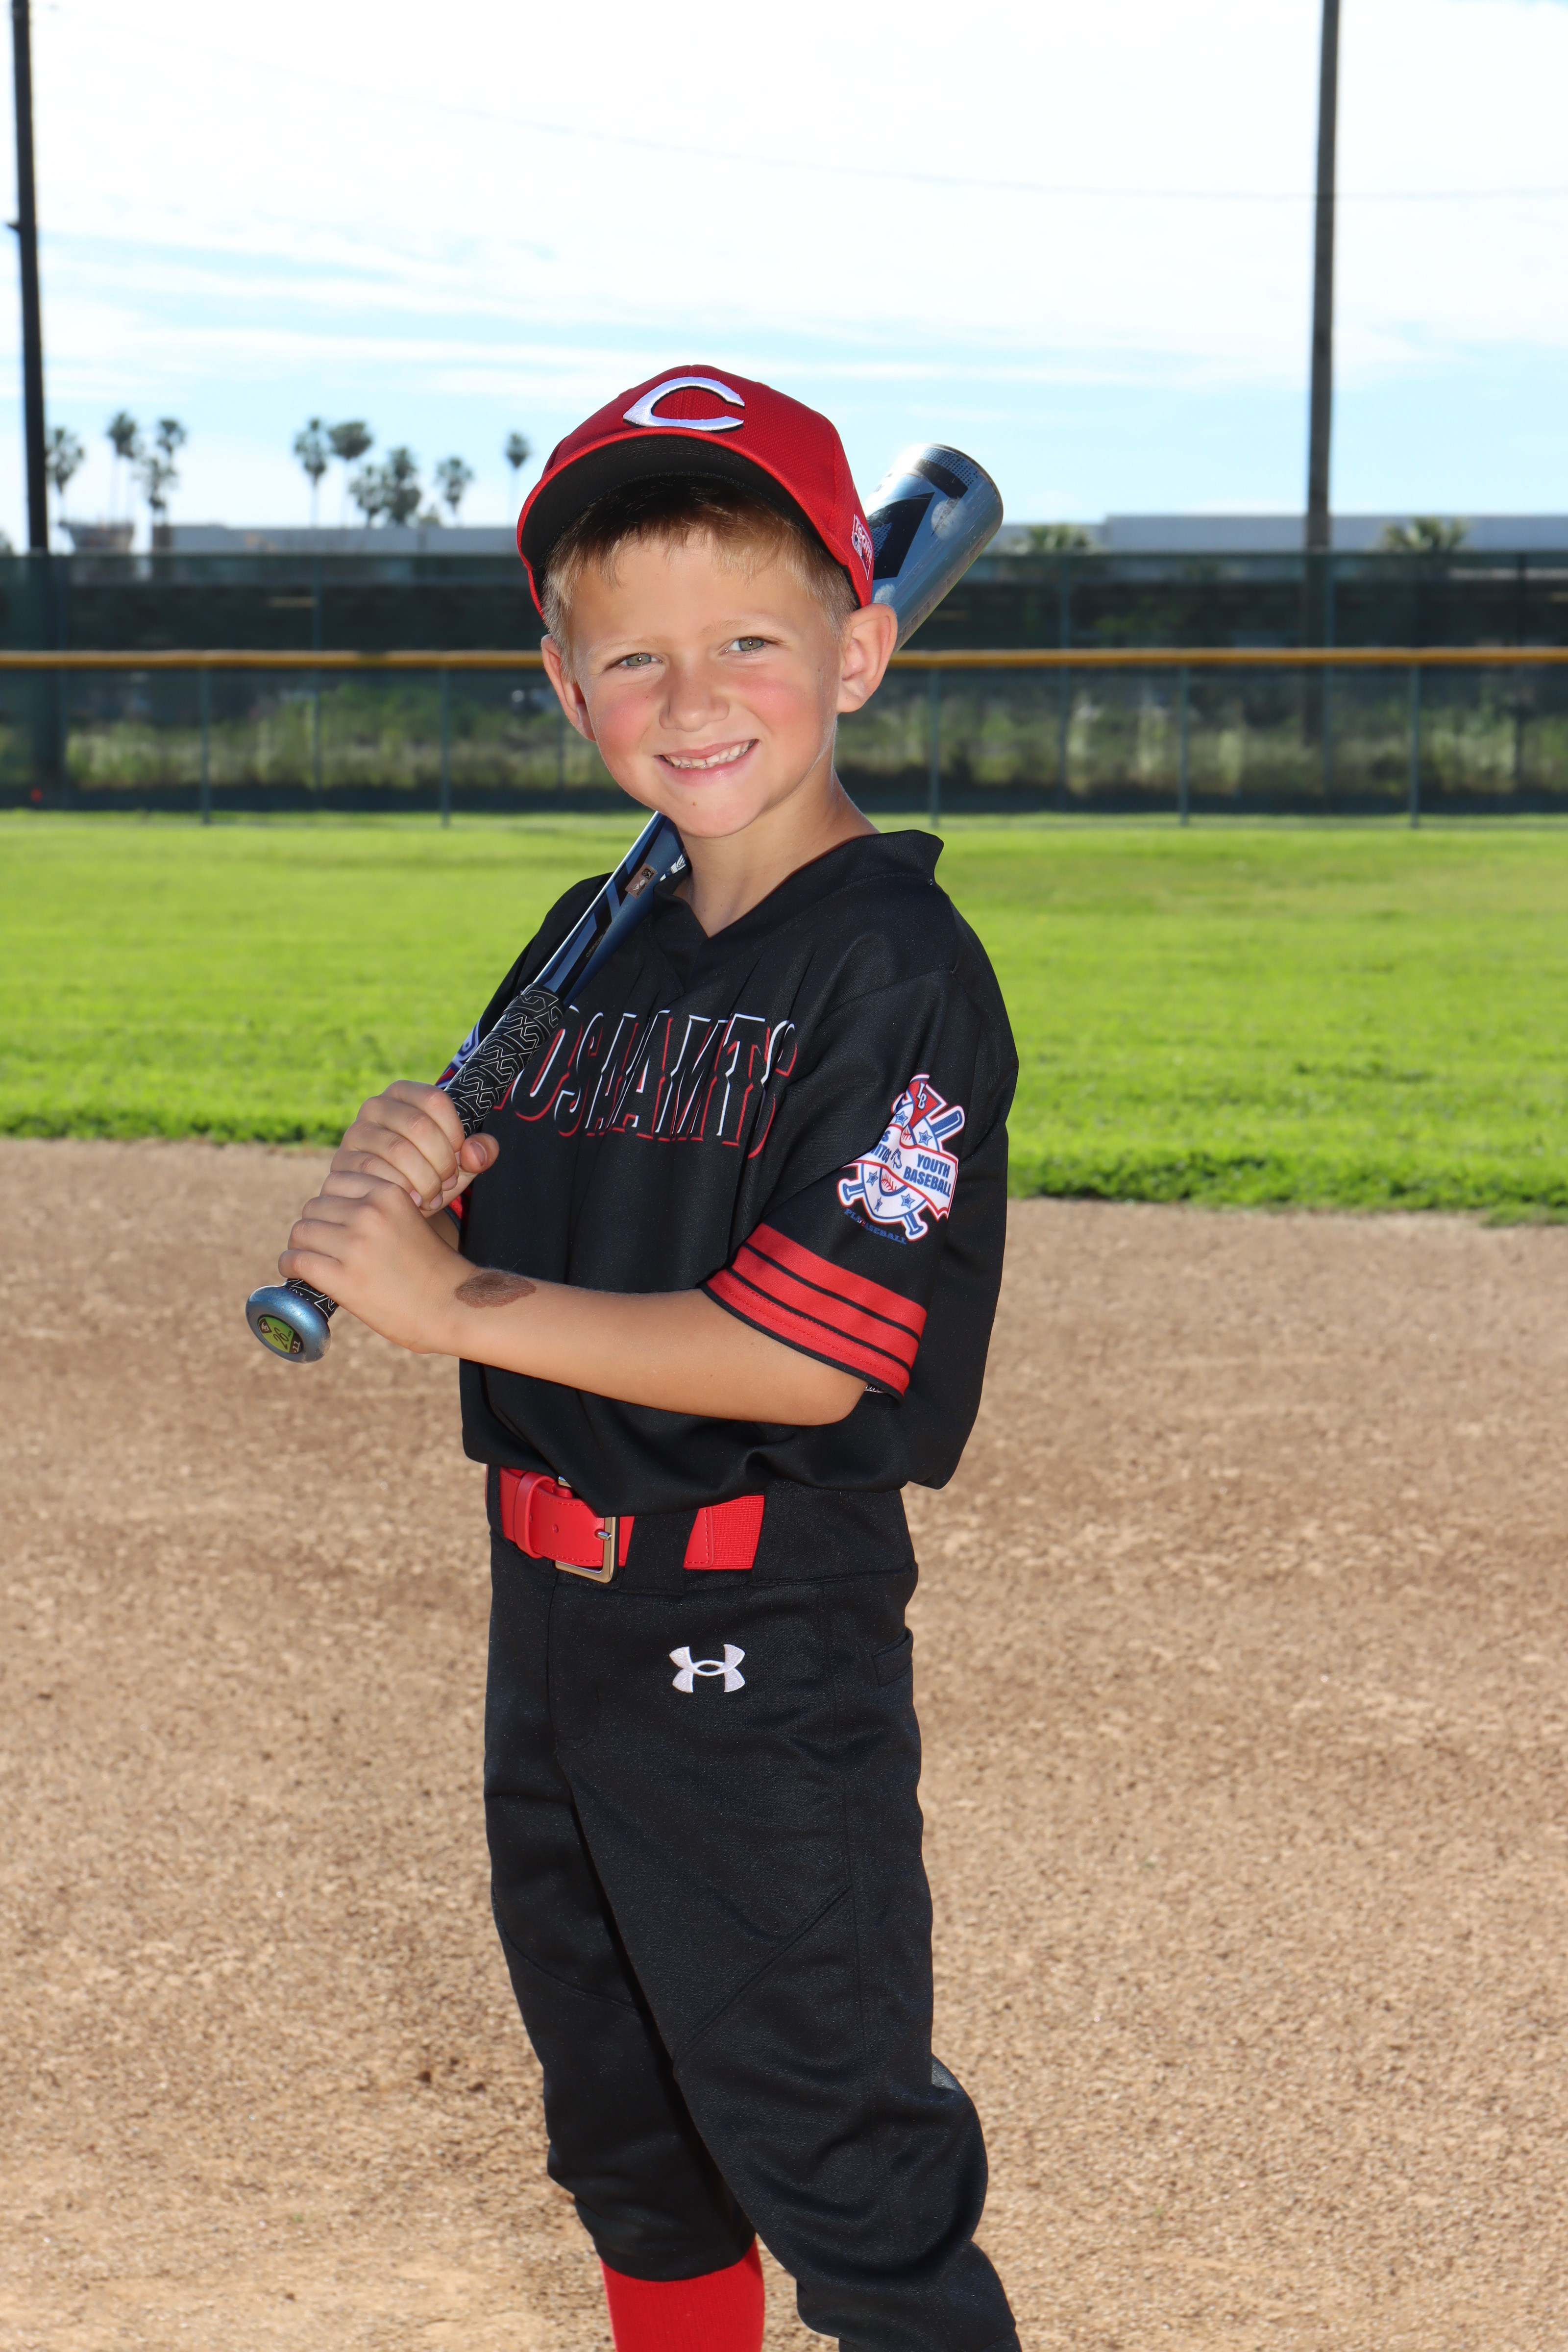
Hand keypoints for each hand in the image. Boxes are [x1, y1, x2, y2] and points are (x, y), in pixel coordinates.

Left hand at [280, 1171, 466, 1353]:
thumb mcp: (411, 1219)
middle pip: (314, 1207)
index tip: (335, 1221)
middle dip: (316, 1226)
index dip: (332, 1203)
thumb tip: (335, 1210)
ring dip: (300, 1246)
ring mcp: (354, 1245)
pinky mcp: (343, 1278)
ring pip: (301, 1232)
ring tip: (308, 1259)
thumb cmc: (433, 1268)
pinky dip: (290, 1267)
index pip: (335, 1181)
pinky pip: (297, 1261)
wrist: (453, 1305)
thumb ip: (379, 1209)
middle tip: (322, 1246)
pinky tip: (295, 1273)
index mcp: (388, 1193)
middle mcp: (369, 1213)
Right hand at [329, 1081, 497, 1213]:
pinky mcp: (344, 1161)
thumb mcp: (460, 1163)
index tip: (460, 1158)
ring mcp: (356, 1133)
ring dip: (424, 1180)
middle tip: (448, 1183)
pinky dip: (402, 1191)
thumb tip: (476, 1152)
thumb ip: (479, 1153)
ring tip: (433, 1196)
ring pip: (399, 1151)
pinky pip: (378, 1174)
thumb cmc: (429, 1175)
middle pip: (419, 1126)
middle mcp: (375, 1106)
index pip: (435, 1100)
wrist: (391, 1204)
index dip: (455, 1133)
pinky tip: (412, 1202)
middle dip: (441, 1161)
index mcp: (405, 1093)